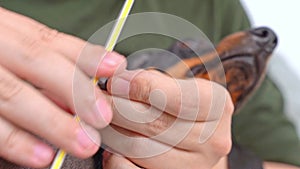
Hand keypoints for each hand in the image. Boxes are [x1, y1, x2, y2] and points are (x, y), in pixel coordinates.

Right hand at [0, 8, 125, 167]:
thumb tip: (88, 82)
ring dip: (52, 122)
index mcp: (6, 30)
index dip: (85, 54)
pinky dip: (15, 142)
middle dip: (73, 89)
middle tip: (101, 116)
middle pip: (36, 62)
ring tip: (82, 141)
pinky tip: (42, 156)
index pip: (50, 40)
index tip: (115, 66)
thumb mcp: (15, 46)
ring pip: (13, 96)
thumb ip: (51, 62)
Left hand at [101, 69, 233, 168]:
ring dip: (111, 130)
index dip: (141, 87)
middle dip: (117, 107)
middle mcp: (213, 140)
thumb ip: (152, 82)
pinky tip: (112, 144)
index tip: (116, 81)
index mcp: (217, 106)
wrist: (197, 138)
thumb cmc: (182, 106)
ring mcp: (195, 166)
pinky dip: (114, 157)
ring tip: (101, 118)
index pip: (177, 97)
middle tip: (99, 97)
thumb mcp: (179, 86)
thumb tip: (117, 83)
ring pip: (138, 148)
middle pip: (153, 123)